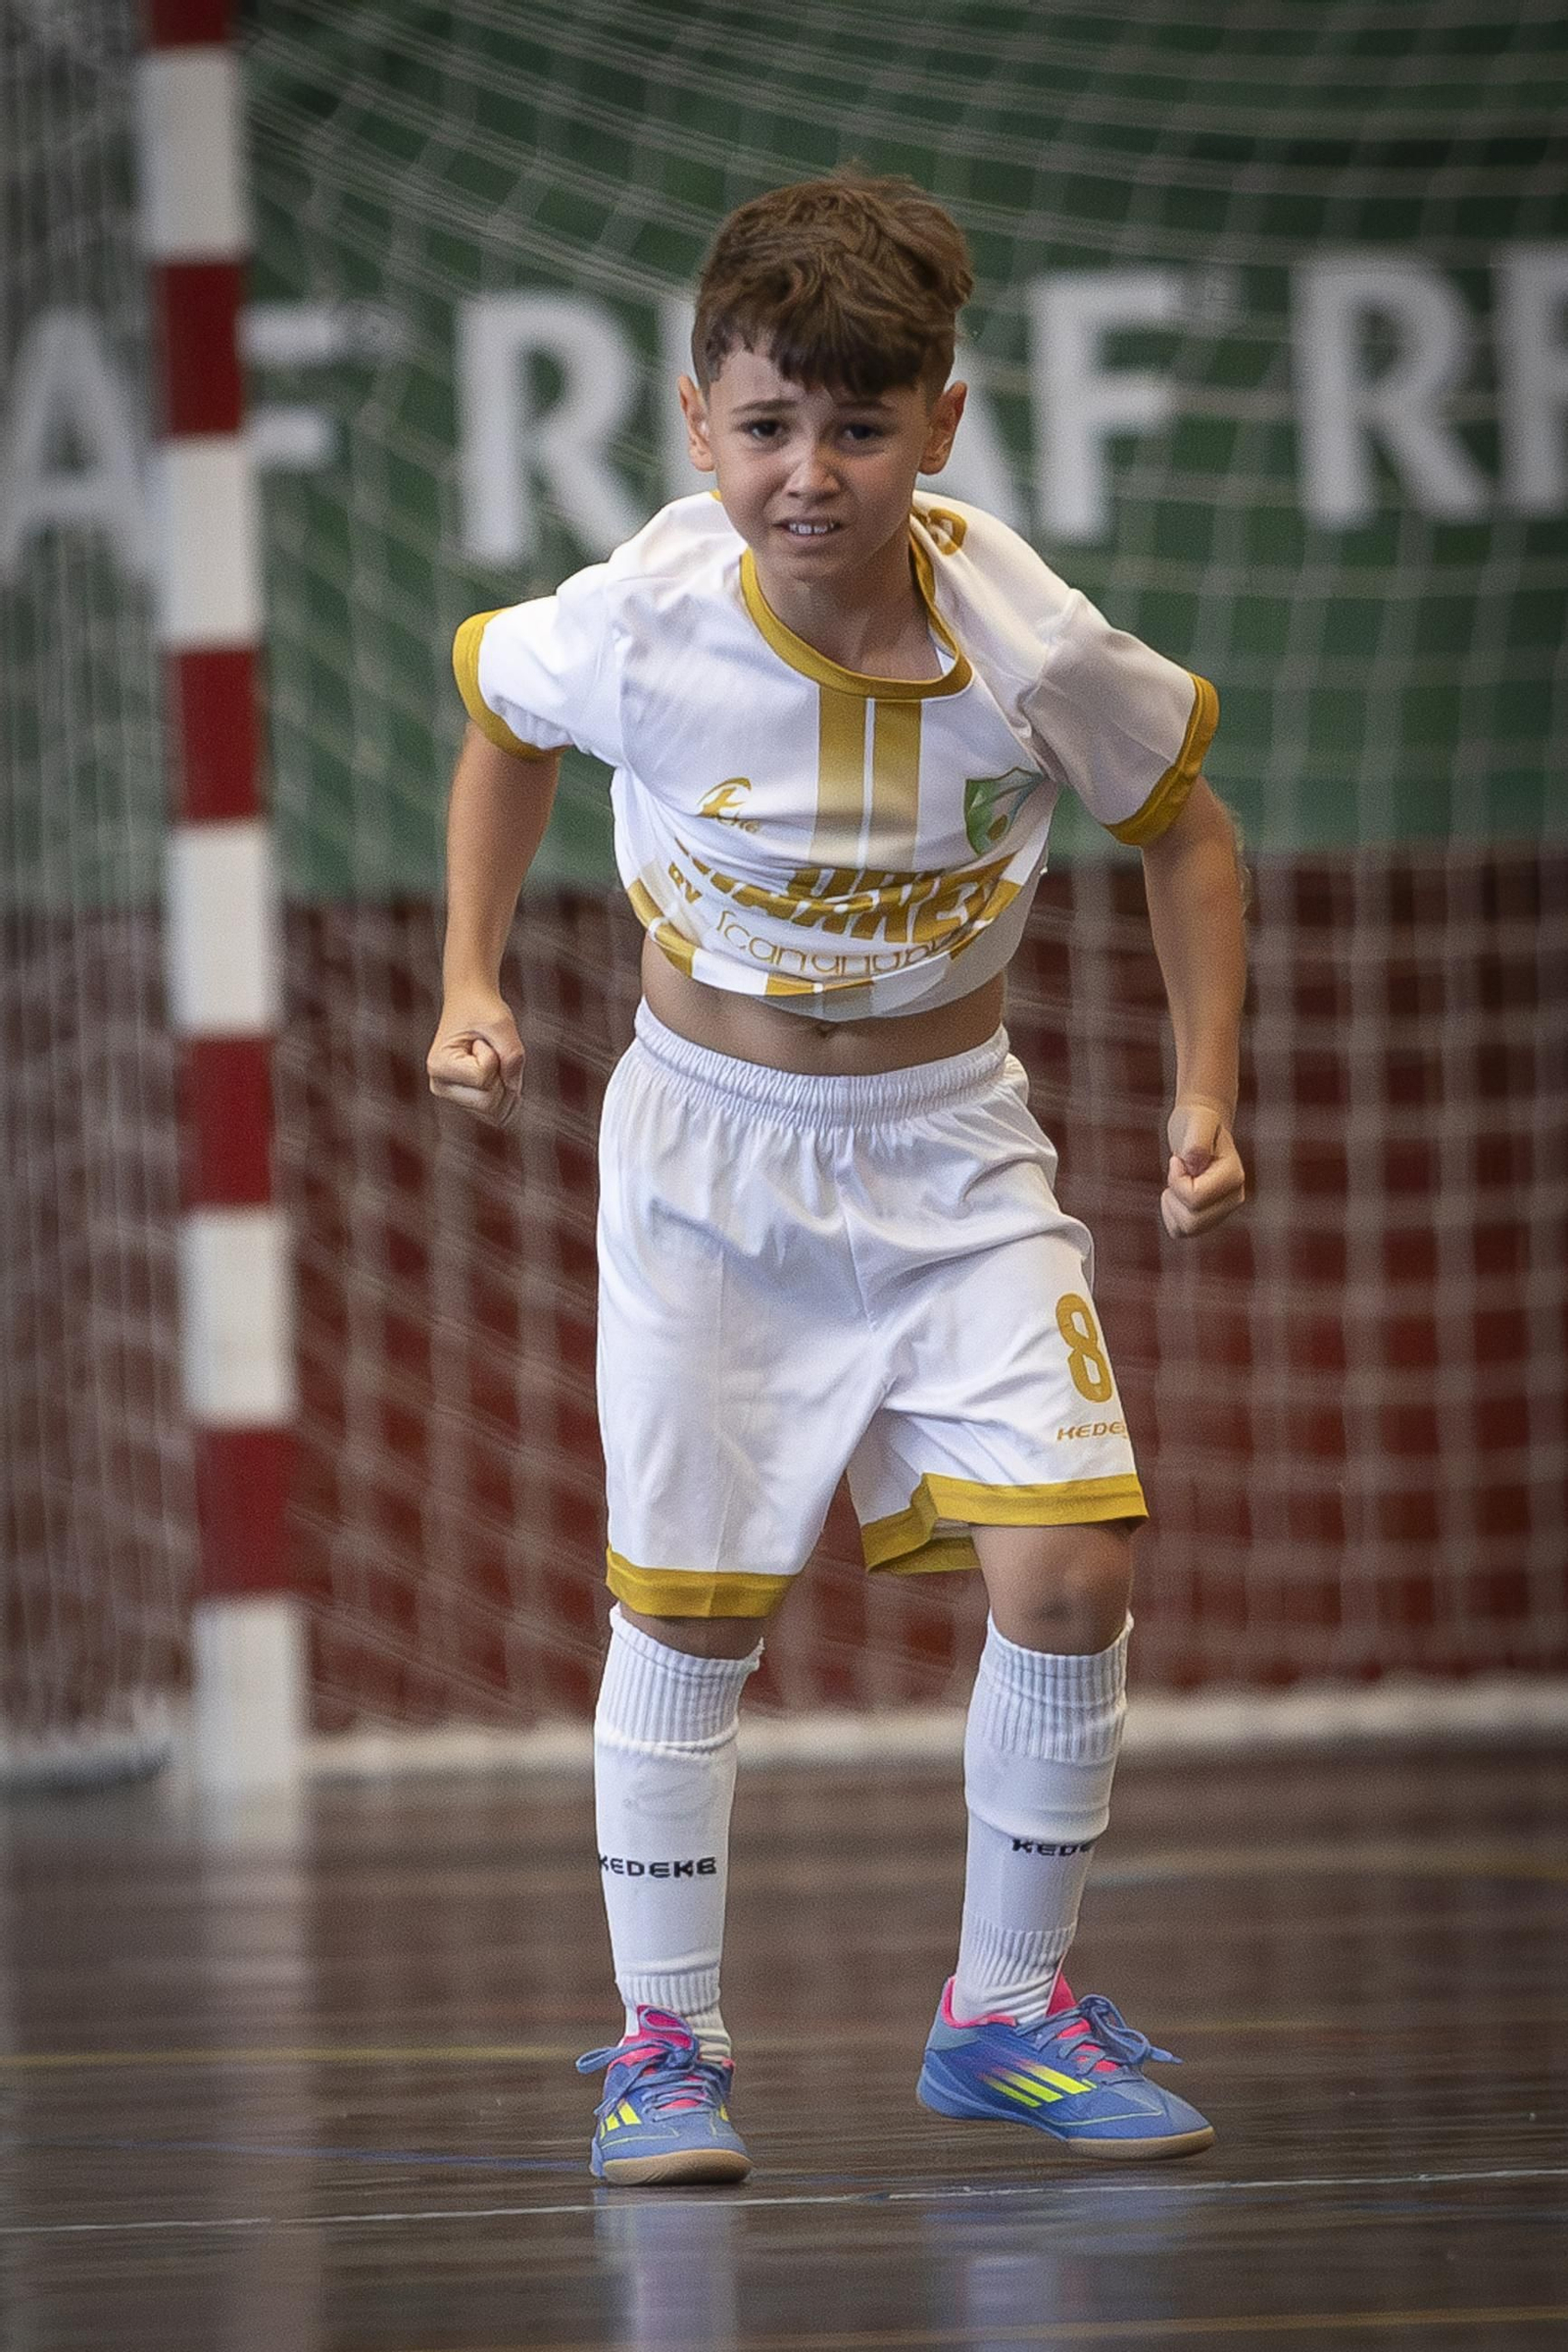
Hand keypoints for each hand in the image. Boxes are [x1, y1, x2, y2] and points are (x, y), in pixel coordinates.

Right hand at [427, 992, 524, 1126]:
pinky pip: (497, 1116)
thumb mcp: (501, 1023)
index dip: (494, 1055)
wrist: (471, 1004)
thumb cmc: (482, 1010)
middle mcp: (440, 1086)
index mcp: (439, 1065)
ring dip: (505, 1084)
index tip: (480, 1039)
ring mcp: (452, 1097)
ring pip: (495, 1112)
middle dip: (502, 1075)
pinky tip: (501, 1077)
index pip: (483, 1077)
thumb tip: (514, 1089)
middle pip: (488, 1102)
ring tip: (489, 1059)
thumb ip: (512, 1054)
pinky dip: (508, 1099)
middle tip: (488, 1050)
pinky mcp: (467, 1103)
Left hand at [1161, 1098, 1245, 1237]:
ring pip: (1187, 1229)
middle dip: (1175, 1196)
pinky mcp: (1208, 1218)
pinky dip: (1171, 1215)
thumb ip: (1197, 1140)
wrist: (1199, 1127)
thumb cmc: (1197, 1122)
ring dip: (1172, 1206)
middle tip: (1178, 1171)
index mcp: (1233, 1177)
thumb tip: (1193, 1162)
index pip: (1196, 1198)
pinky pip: (1180, 1232)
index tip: (1177, 1159)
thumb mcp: (1196, 1121)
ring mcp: (1222, 1211)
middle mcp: (1233, 1198)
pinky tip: (1175, 1194)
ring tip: (1178, 1181)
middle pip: (1192, 1221)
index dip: (1176, 1180)